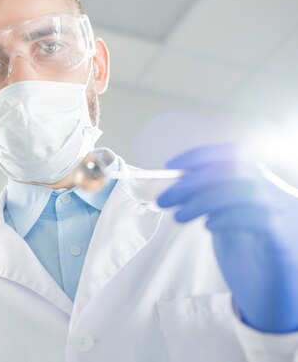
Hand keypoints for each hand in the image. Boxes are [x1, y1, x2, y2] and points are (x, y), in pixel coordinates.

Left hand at [157, 143, 297, 332]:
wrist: (275, 296)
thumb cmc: (248, 257)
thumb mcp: (225, 219)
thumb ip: (209, 200)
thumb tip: (175, 184)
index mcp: (262, 185)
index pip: (234, 154)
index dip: (200, 156)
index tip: (170, 166)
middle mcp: (277, 194)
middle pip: (235, 170)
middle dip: (192, 181)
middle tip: (165, 199)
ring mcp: (286, 216)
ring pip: (245, 190)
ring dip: (204, 199)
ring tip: (179, 215)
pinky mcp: (285, 241)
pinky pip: (259, 218)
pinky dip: (228, 217)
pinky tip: (209, 227)